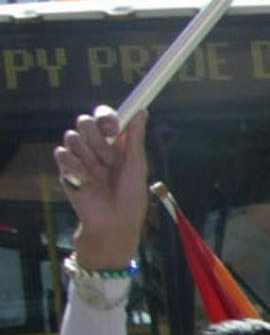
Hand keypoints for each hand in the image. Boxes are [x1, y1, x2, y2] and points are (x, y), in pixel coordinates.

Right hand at [54, 104, 150, 269]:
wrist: (115, 222)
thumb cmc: (130, 196)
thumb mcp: (137, 166)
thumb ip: (135, 138)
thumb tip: (142, 112)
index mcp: (115, 143)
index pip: (103, 116)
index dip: (105, 116)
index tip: (113, 127)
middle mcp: (95, 147)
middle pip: (84, 121)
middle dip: (96, 138)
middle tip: (109, 159)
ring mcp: (79, 158)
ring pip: (71, 136)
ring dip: (88, 155)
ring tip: (100, 174)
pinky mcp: (66, 170)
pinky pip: (61, 154)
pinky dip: (76, 166)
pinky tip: (87, 180)